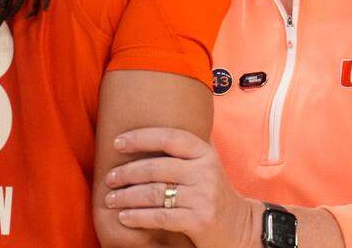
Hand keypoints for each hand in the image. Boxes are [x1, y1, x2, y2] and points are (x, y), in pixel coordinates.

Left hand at [104, 128, 262, 247]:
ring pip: (155, 193)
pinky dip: (138, 217)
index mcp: (205, 154)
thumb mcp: (208, 165)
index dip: (141, 137)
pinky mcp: (200, 221)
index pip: (169, 138)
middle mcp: (205, 172)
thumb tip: (158, 123)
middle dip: (127, 173)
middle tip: (109, 178)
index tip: (118, 142)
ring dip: (127, 196)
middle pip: (157, 168)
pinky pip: (161, 217)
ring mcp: (203, 197)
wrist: (241, 228)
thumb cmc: (215, 194)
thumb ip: (189, 147)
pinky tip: (124, 217)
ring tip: (111, 199)